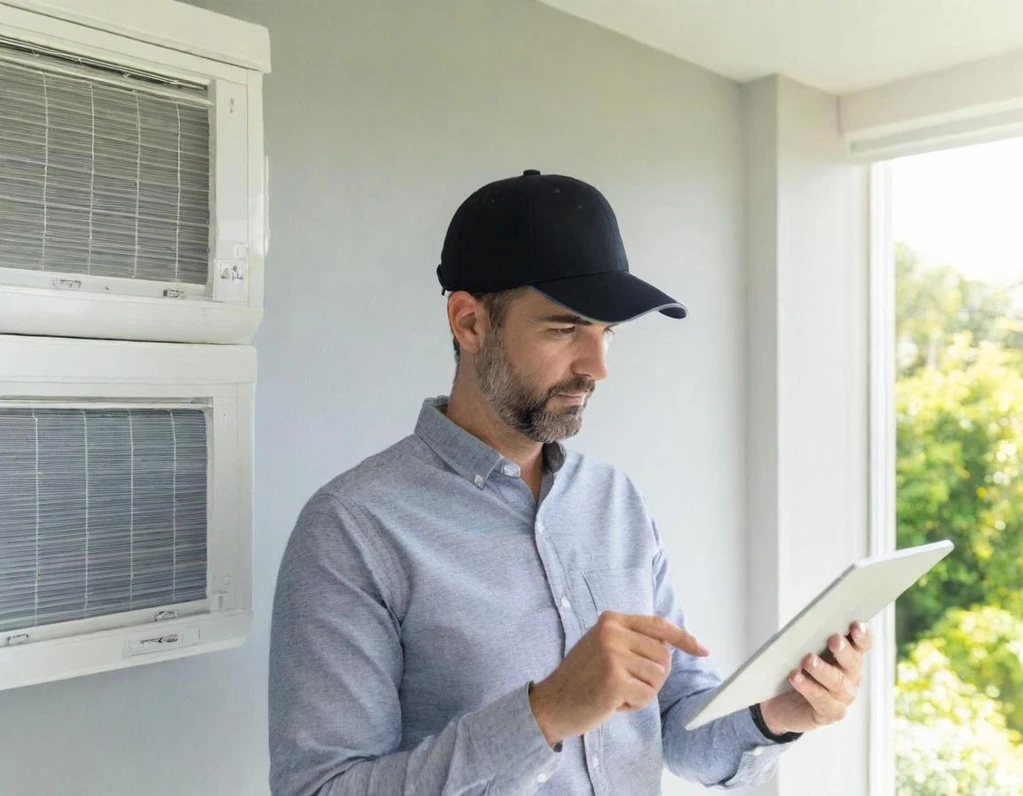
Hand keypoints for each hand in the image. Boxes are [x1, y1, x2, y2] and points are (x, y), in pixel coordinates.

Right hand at [529, 611, 708, 746]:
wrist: (552, 702)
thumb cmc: (582, 678)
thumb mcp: (604, 646)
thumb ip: (632, 640)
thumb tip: (670, 646)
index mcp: (612, 620)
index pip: (659, 625)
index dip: (684, 638)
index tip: (702, 650)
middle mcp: (612, 632)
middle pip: (663, 656)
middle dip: (652, 677)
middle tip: (625, 684)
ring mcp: (613, 654)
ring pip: (658, 677)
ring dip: (643, 692)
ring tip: (617, 692)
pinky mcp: (615, 679)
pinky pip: (647, 696)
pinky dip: (635, 704)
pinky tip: (613, 702)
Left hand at [759, 621, 872, 735]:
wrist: (780, 702)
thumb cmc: (795, 669)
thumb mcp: (801, 650)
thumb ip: (810, 639)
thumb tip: (807, 623)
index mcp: (847, 656)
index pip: (862, 644)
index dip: (862, 635)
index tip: (855, 625)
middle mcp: (850, 676)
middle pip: (853, 662)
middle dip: (844, 650)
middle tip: (834, 640)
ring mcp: (842, 697)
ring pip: (838, 682)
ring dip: (823, 670)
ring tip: (808, 660)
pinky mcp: (830, 712)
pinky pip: (822, 700)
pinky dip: (808, 687)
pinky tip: (795, 677)